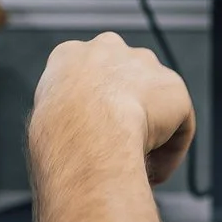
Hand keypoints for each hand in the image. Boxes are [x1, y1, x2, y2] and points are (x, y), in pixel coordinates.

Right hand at [29, 33, 196, 185]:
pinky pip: (177, 125)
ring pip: (153, 102)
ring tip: (139, 162)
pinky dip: (169, 151)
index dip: (92, 106)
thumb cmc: (58, 134)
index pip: (85, 74)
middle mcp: (108, 49)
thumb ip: (65, 123)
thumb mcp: (44, 122)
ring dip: (150, 131)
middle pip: (124, 79)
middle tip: (120, 146)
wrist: (86, 130)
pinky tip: (155, 171)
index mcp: (69, 55)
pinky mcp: (172, 87)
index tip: (93, 134)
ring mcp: (143, 64)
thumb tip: (78, 147)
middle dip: (125, 110)